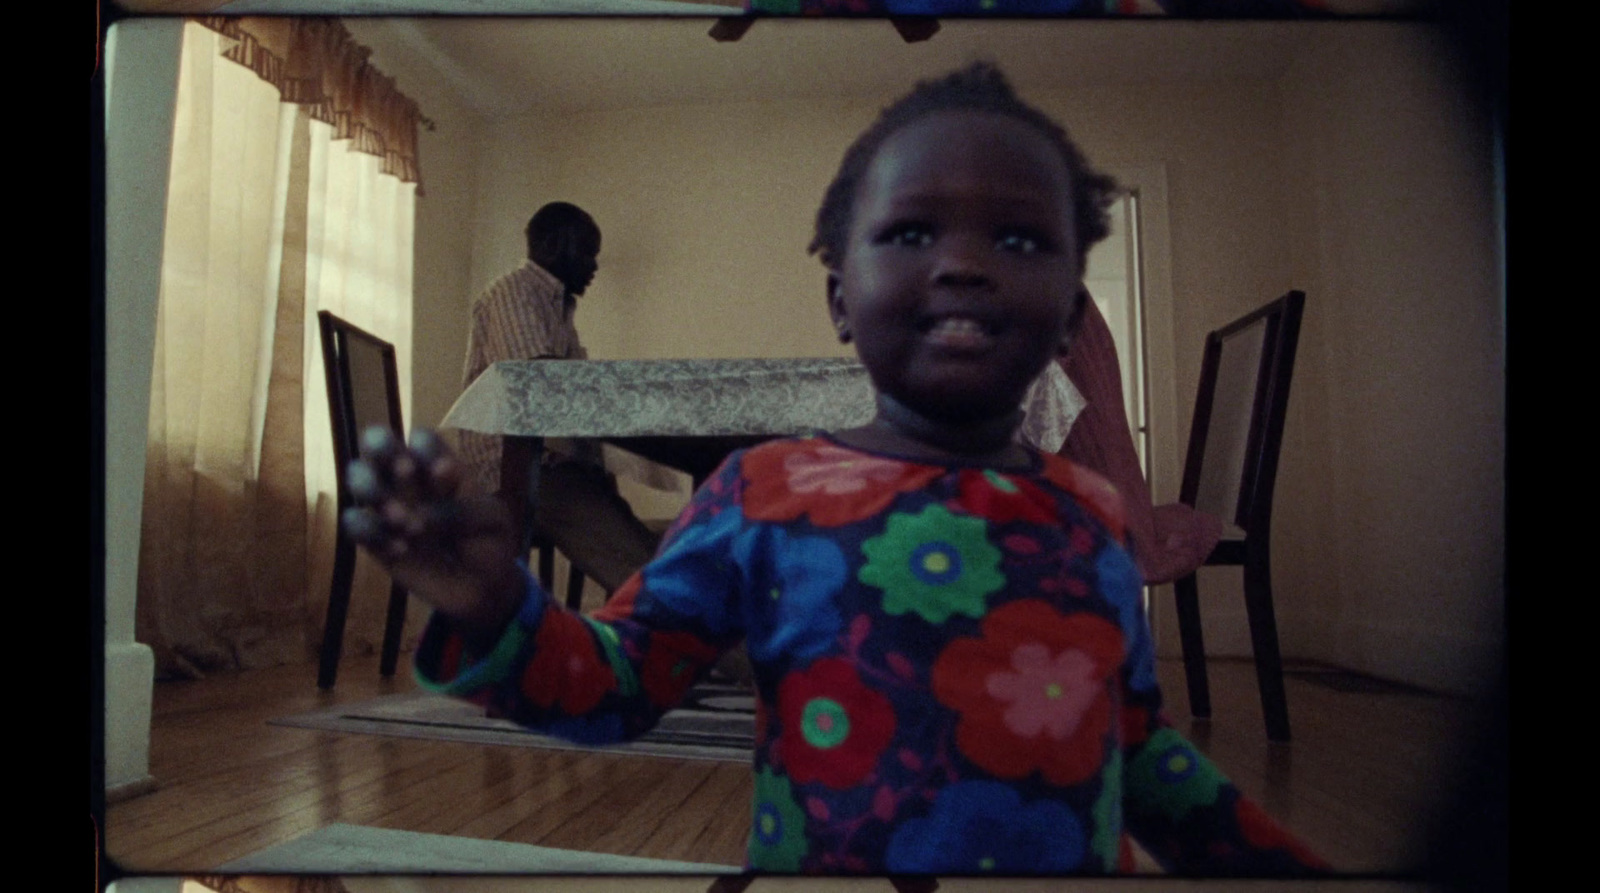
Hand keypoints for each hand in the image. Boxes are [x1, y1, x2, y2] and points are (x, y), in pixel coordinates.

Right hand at [342, 427, 523, 641]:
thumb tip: (419, 515)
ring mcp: (387, 506)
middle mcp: (408, 479)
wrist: (481, 588)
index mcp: (440, 465)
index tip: (445, 472)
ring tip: (404, 520)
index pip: (421, 439)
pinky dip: (370, 532)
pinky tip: (401, 549)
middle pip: (377, 443)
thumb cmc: (488, 542)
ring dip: (373, 490)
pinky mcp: (374, 538)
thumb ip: (461, 511)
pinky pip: (355, 523)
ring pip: (358, 477)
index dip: (426, 449)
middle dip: (382, 450)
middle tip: (406, 471)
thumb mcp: (490, 521)